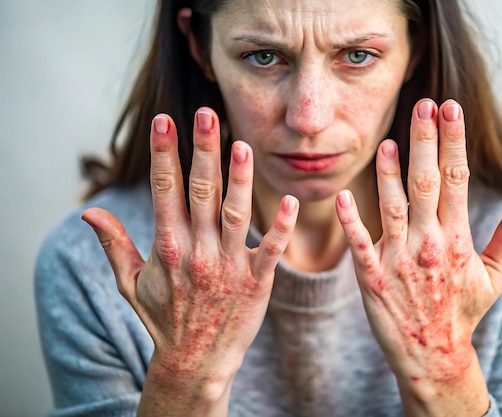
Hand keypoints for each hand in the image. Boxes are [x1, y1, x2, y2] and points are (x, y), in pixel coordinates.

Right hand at [82, 108, 298, 414]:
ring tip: (242, 144)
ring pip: (235, 213)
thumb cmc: (163, 319)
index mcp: (167, 246)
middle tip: (206, 115)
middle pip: (201, 192)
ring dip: (240, 179)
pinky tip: (289, 200)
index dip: (165, 153)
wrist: (196, 361)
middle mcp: (197, 251)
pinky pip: (270, 249)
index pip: (165, 190)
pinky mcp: (256, 281)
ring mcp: (228, 266)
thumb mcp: (131, 283)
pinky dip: (280, 226)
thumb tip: (88, 212)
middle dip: (202, 151)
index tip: (165, 121)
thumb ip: (114, 244)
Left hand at [336, 99, 501, 414]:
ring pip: (391, 207)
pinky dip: (350, 220)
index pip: (456, 180)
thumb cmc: (463, 311)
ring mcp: (399, 261)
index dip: (452, 142)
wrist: (433, 356)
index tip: (450, 110)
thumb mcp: (495, 276)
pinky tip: (342, 196)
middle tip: (423, 105)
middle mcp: (429, 244)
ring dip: (388, 173)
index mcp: (457, 239)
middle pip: (426, 183)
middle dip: (425, 141)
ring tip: (388, 141)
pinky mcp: (372, 278)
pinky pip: (358, 244)